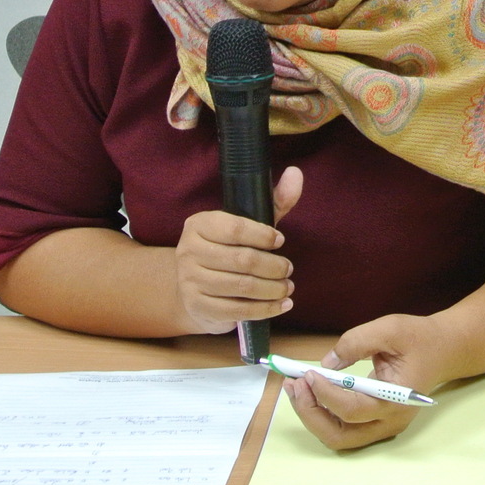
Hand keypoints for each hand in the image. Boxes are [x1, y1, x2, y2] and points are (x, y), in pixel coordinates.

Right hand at [171, 167, 302, 334]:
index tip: (280, 241)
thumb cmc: (229, 248)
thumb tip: (296, 173)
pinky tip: (281, 305)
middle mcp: (188, 251)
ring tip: (286, 287)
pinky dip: (265, 309)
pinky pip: (237, 311)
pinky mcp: (197, 306)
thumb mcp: (250, 223)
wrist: (196, 285)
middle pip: (242, 260)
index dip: (263, 235)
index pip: (235, 228)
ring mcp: (190, 281)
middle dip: (274, 266)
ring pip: (242, 287)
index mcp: (199, 224)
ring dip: (273, 289)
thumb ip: (274, 200)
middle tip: (288, 269)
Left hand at [283, 313, 452, 449]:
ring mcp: (383, 427)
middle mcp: (389, 422)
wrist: (444, 349)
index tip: (307, 374)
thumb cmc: (419, 338)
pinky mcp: (376, 423)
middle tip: (295, 385)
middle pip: (339, 435)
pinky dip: (322, 415)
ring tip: (296, 389)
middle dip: (310, 413)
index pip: (352, 409)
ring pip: (337, 437)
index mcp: (396, 401)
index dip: (325, 394)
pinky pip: (342, 429)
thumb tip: (327, 364)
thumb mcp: (390, 328)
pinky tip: (310, 392)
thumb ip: (356, 342)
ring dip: (312, 416)